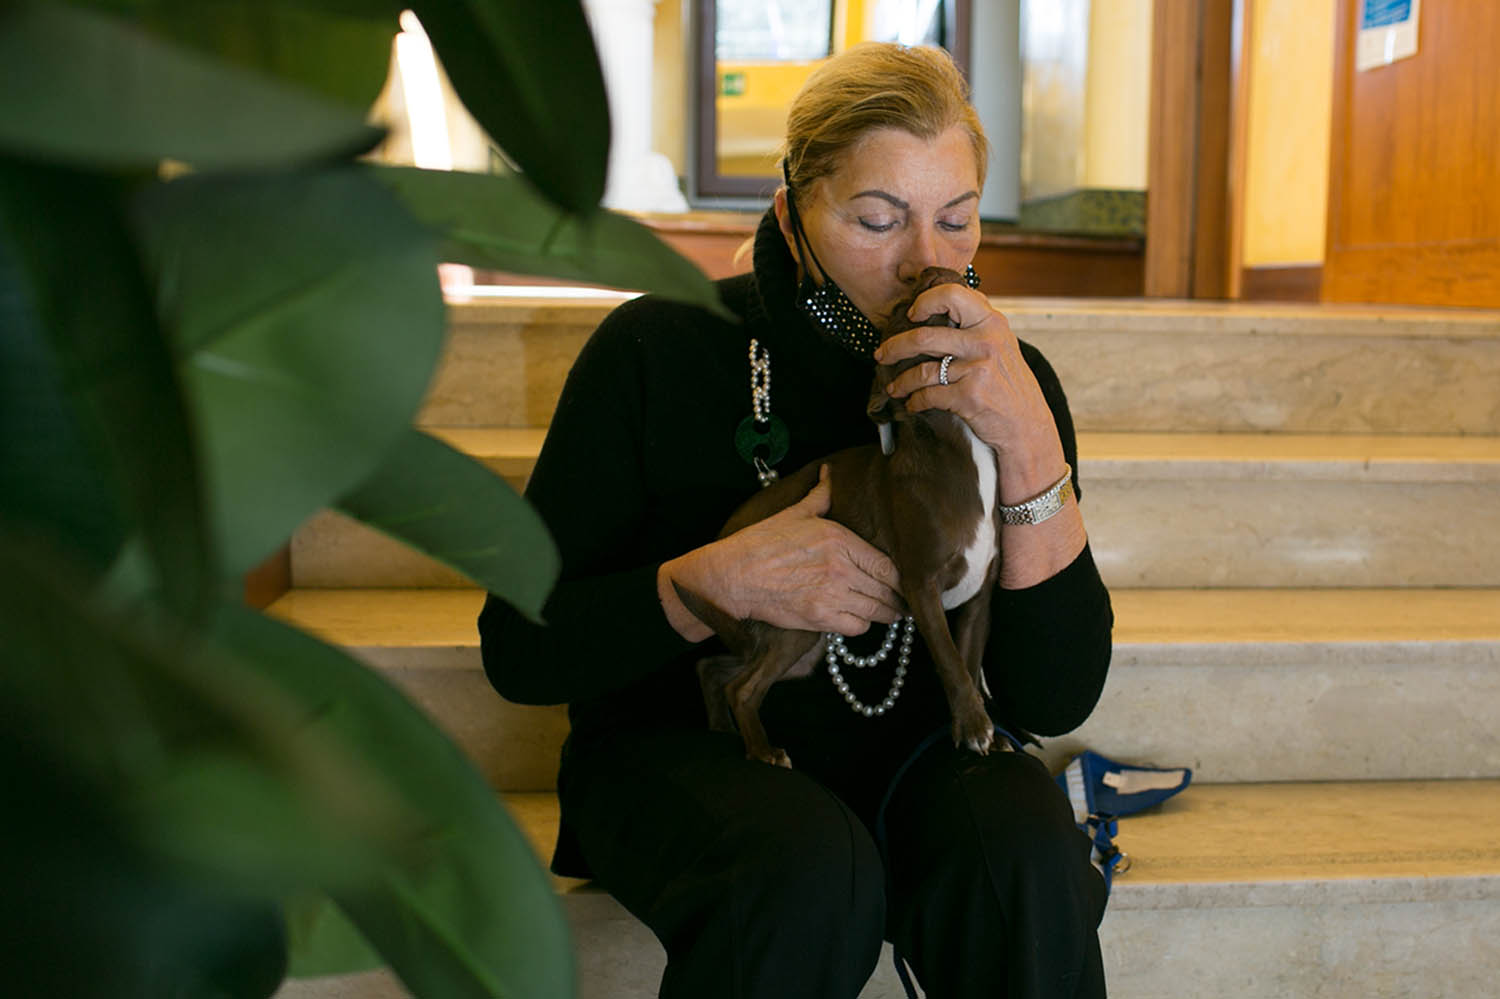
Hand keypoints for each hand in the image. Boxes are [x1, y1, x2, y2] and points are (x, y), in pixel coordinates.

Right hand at [660, 465, 903, 640]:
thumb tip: (829, 473)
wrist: (734, 576)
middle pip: (887, 590)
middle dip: (899, 599)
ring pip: (876, 611)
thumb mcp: (794, 513)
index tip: (906, 581)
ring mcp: (831, 595)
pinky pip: (857, 627)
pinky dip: (862, 625)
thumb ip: (821, 496)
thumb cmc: (761, 543)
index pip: (888, 564)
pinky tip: (860, 618)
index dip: (903, 577)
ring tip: (891, 614)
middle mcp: (840, 568)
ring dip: (886, 614)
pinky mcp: (819, 618)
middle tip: (904, 602)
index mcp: (839, 540)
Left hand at [874, 283, 1066, 502]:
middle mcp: (984, 341)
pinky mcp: (969, 396)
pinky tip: (913, 404)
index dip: (925, 301)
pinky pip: (928, 396)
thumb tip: (936, 305)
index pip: (952, 295)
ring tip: (893, 387)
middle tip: (882, 354)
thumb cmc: (1010, 385)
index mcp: (991, 322)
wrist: (1027, 426)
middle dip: (895, 347)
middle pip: (924, 336)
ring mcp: (977, 369)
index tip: (911, 314)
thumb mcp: (1001, 345)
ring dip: (901, 381)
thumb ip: (975, 325)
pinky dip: (915, 402)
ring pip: (921, 370)